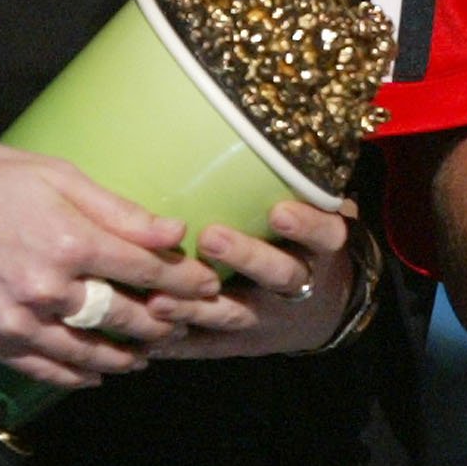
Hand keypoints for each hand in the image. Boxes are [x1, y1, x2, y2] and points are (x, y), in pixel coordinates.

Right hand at [0, 130, 219, 391]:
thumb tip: (173, 232)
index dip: (183, 280)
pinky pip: (46, 369)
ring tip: (148, 355)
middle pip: (123, 316)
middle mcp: (46, 287)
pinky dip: (77, 375)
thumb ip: (117, 209)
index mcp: (69, 240)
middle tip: (188, 324)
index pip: (145, 270)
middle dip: (163, 322)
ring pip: (88, 351)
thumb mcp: (56, 175)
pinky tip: (98, 373)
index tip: (209, 285)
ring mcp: (17, 320)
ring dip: (126, 355)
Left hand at [147, 200, 359, 359]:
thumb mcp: (319, 212)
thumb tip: (261, 119)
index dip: (306, 224)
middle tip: (209, 237)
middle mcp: (300, 284)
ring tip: (157, 299)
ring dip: (196, 308)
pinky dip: (177, 342)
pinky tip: (143, 336)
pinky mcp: (239, 345)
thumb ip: (297, 180)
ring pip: (235, 315)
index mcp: (322, 249)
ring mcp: (269, 319)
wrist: (320, 311)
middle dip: (244, 258)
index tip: (279, 210)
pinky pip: (206, 346)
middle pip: (278, 274)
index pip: (324, 234)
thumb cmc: (305, 241)